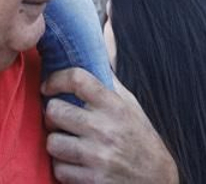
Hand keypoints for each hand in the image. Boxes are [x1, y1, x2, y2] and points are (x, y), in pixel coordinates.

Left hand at [43, 69, 177, 183]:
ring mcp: (98, 156)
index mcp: (115, 105)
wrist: (157, 180)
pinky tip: (75, 164)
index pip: (77, 79)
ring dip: (56, 143)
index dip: (56, 78)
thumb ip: (109, 79)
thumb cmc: (139, 137)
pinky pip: (59, 169)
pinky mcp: (93, 180)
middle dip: (53, 115)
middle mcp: (106, 129)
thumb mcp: (130, 105)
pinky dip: (63, 168)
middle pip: (55, 111)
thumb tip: (102, 37)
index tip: (48, 86)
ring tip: (67, 142)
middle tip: (60, 119)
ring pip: (52, 142)